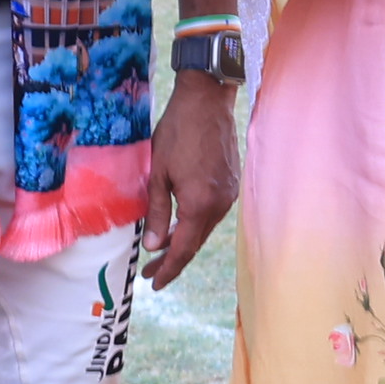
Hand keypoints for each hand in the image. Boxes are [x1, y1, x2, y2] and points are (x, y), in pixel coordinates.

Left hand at [145, 67, 241, 284]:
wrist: (207, 100)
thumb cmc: (178, 131)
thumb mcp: (158, 173)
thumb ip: (157, 211)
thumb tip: (153, 246)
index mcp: (199, 204)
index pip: (183, 248)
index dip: (168, 268)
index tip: (153, 282)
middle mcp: (220, 205)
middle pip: (196, 243)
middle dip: (173, 260)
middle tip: (152, 272)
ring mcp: (230, 195)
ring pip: (205, 229)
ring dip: (185, 242)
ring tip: (163, 251)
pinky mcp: (232, 184)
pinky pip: (212, 214)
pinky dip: (196, 225)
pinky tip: (182, 225)